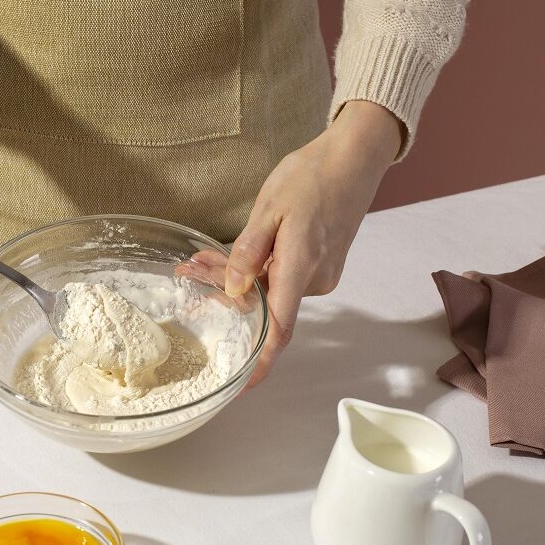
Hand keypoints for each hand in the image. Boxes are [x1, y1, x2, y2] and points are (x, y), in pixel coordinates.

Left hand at [210, 101, 401, 385]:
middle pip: (264, 305)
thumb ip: (248, 252)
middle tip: (189, 273)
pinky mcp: (320, 265)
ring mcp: (321, 274)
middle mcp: (314, 279)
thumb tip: (232, 290)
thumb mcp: (270, 209)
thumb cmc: (313, 175)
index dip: (260, 362)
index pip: (279, 329)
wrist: (356, 157)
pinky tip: (233, 255)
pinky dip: (256, 270)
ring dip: (236, 279)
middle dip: (224, 297)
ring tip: (201, 258)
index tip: (241, 386)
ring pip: (270, 290)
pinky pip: (283, 278)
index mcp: (300, 267)